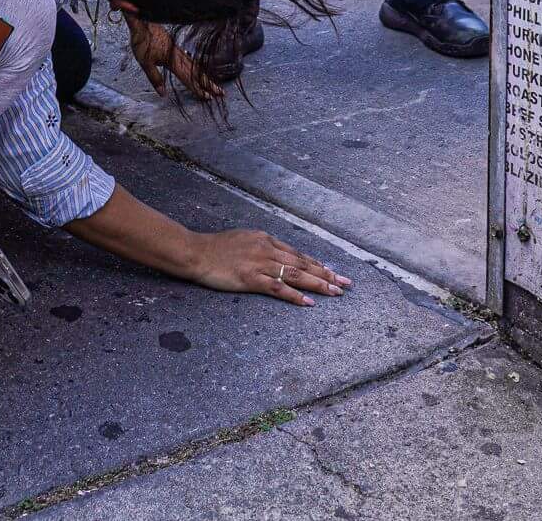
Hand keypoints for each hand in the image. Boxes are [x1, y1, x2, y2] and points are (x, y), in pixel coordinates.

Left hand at [128, 17, 220, 102]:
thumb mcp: (145, 63)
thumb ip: (155, 78)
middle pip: (196, 72)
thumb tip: (163, 94)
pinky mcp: (174, 45)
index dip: (198, 88)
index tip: (208, 96)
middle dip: (208, 83)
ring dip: (205, 75)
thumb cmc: (142, 41)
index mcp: (172, 61)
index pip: (188, 78)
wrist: (143, 23)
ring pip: (194, 64)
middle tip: (221, 92)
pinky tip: (197, 67)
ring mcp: (177, 50)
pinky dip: (197, 66)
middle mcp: (178, 55)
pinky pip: (190, 58)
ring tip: (213, 83)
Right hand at [186, 228, 350, 305]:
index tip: (332, 272)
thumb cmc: (215, 248)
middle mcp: (267, 249)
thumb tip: (275, 256)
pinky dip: (295, 295)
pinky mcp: (251, 278)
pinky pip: (278, 288)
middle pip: (303, 263)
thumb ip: (260, 247)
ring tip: (336, 292)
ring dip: (319, 283)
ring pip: (296, 274)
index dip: (317, 264)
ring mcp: (260, 263)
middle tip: (346, 283)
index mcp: (266, 240)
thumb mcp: (243, 240)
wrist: (195, 252)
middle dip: (327, 273)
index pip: (297, 254)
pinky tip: (308, 302)